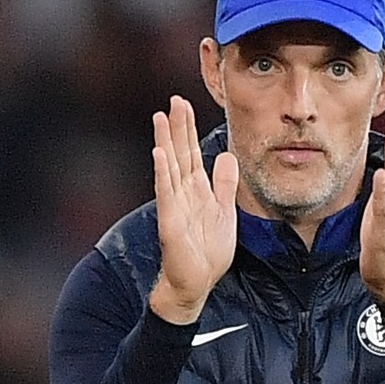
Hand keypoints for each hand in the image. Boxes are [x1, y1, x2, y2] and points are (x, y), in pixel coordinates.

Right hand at [148, 95, 237, 324]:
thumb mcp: (224, 211)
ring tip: (160, 118)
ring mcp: (174, 205)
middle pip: (179, 153)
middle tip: (173, 100)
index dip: (187, 128)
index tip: (183, 104)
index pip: (190, 152)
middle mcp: (182, 193)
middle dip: (176, 127)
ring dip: (165, 142)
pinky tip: (159, 153)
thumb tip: (225, 156)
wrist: (198, 282)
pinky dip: (163, 173)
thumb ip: (224, 184)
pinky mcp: (170, 221)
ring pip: (169, 167)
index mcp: (196, 189)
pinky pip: (166, 193)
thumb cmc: (208, 251)